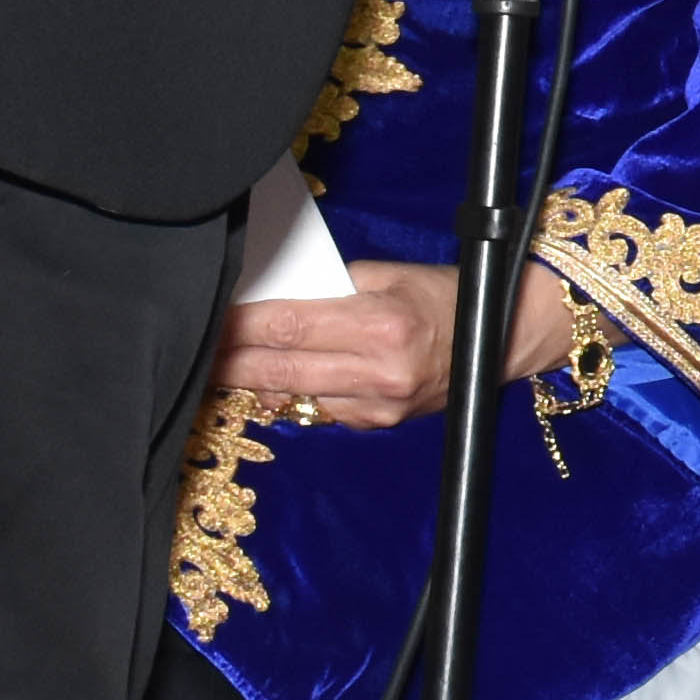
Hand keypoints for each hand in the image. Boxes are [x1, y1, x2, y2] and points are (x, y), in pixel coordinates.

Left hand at [216, 255, 578, 427]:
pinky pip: (319, 409)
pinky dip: (292, 394)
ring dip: (254, 382)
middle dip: (231, 361)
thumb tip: (275, 300)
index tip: (213, 318)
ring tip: (225, 366)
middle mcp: (378, 373)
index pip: (290, 328)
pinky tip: (276, 380)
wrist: (502, 338)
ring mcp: (377, 406)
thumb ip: (332, 290)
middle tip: (198, 351)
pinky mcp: (377, 423)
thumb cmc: (445, 296)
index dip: (242, 325)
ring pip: (293, 397)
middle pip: (280, 371)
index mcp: (381, 326)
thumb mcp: (390, 276)